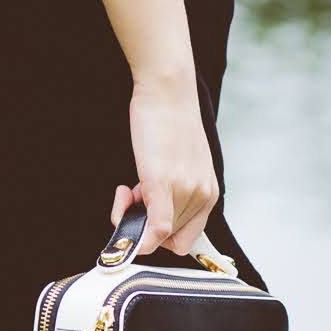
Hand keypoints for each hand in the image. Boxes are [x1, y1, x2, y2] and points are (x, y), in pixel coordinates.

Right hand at [111, 75, 219, 257]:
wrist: (168, 91)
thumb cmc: (171, 122)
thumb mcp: (184, 162)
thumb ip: (175, 190)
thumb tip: (152, 217)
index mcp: (209, 193)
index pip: (187, 238)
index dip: (162, 234)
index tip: (147, 211)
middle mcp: (202, 195)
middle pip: (169, 238)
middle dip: (145, 223)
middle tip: (132, 193)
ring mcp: (183, 190)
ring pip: (155, 234)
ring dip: (132, 215)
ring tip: (129, 185)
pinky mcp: (161, 183)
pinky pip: (155, 229)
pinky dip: (139, 238)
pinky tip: (121, 214)